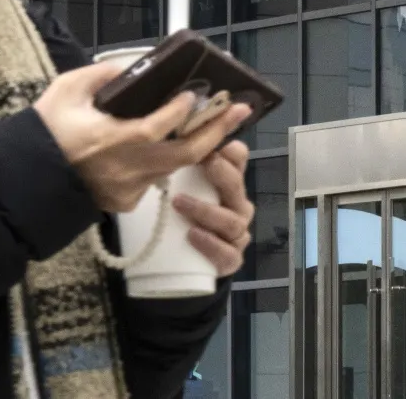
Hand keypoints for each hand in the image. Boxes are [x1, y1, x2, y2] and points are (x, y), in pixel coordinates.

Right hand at [32, 62, 252, 212]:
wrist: (24, 182)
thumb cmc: (43, 134)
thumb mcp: (65, 91)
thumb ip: (100, 75)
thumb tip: (128, 68)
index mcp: (111, 141)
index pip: (158, 127)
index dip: (181, 110)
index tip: (196, 93)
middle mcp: (125, 169)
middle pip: (184, 154)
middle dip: (217, 131)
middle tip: (240, 110)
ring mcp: (127, 190)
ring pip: (172, 168)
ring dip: (199, 146)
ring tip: (221, 123)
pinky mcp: (124, 202)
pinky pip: (154, 180)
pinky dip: (166, 161)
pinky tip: (178, 144)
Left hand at [174, 139, 254, 276]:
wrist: (183, 265)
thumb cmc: (182, 219)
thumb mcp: (178, 190)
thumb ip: (176, 167)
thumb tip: (167, 140)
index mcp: (228, 184)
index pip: (238, 162)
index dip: (233, 153)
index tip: (216, 145)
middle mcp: (237, 206)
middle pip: (238, 188)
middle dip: (224, 175)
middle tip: (207, 163)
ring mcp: (236, 235)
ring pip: (232, 222)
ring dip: (206, 211)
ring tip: (179, 203)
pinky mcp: (231, 260)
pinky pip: (228, 254)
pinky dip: (211, 244)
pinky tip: (193, 235)